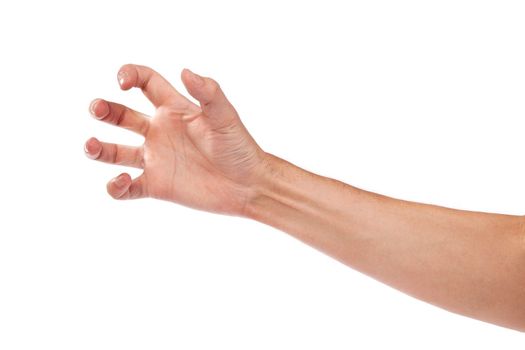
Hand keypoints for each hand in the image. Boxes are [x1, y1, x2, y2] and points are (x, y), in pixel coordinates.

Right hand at [85, 64, 266, 215]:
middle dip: (104, 109)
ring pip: (116, 152)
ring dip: (98, 148)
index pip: (145, 83)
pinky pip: (127, 188)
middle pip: (122, 115)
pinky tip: (121, 182)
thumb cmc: (239, 147)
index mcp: (174, 109)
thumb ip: (208, 93)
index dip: (129, 75)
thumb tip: (185, 71)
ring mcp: (156, 159)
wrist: (248, 185)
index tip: (122, 82)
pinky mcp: (156, 185)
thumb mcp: (225, 117)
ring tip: (90, 146)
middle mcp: (160, 131)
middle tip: (96, 109)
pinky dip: (116, 187)